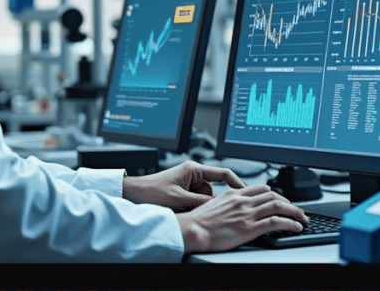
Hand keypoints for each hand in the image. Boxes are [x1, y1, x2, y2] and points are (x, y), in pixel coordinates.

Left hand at [122, 160, 245, 210]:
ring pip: (204, 196)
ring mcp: (187, 182)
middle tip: (206, 211)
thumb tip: (217, 206)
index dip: (236, 183)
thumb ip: (200, 201)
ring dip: (199, 205)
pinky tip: (184, 211)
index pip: (222, 173)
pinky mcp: (183, 189)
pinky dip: (193, 206)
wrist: (134, 193)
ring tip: (186, 210)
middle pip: (213, 189)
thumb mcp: (179, 198)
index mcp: (193, 169)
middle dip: (209, 201)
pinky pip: (196, 199)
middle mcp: (192, 173)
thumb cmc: (152, 191)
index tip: (245, 193)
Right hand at [175, 184, 308, 253]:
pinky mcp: (250, 228)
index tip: (281, 199)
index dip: (275, 193)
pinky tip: (296, 227)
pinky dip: (290, 223)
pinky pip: (276, 222)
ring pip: (278, 206)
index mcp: (234, 194)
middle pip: (273, 195)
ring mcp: (247, 214)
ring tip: (303, 218)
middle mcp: (243, 201)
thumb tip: (233, 209)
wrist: (193, 230)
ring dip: (295, 212)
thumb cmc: (198, 222)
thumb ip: (227, 204)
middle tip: (296, 209)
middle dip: (289, 202)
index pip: (261, 188)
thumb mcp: (213, 205)